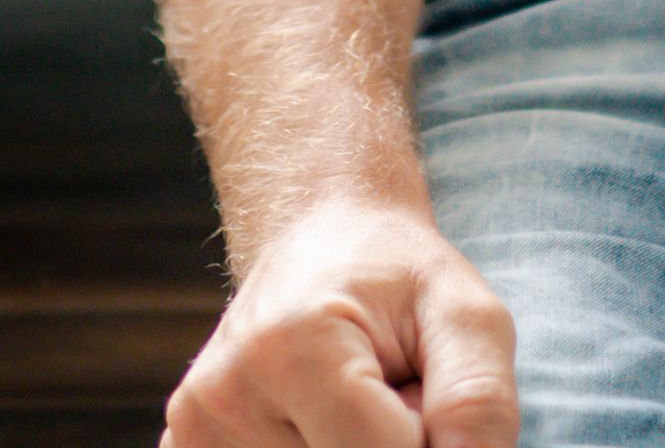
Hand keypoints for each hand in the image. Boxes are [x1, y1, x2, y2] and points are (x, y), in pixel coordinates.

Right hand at [165, 198, 516, 447]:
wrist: (316, 237)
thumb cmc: (398, 279)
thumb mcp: (466, 315)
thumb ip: (478, 404)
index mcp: (293, 349)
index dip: (427, 439)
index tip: (418, 387)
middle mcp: (224, 395)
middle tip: (389, 396)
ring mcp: (197, 429)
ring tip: (355, 405)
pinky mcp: (186, 445)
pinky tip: (313, 420)